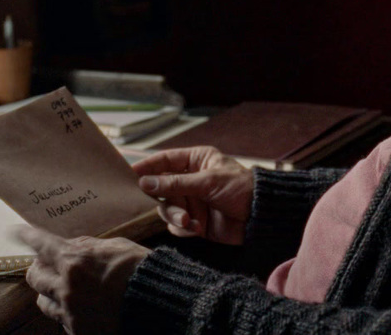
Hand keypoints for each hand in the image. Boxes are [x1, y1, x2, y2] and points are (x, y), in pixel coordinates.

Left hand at [17, 227, 148, 334]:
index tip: (15, 231)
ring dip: (50, 292)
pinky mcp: (77, 331)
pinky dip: (67, 311)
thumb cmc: (142, 271)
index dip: (26, 235)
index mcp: (75, 262)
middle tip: (49, 264)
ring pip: (42, 301)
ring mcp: (70, 312)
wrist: (159, 305)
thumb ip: (88, 246)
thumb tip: (72, 245)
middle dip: (39, 267)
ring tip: (65, 288)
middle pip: (34, 276)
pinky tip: (83, 306)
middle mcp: (66, 288)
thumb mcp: (116, 247)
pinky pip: (61, 319)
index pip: (41, 244)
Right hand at [132, 146, 253, 244]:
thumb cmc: (240, 188)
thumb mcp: (207, 182)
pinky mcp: (195, 222)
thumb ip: (175, 183)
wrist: (260, 217)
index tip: (129, 175)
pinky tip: (198, 228)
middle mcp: (190, 180)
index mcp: (195, 161)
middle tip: (169, 206)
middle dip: (164, 201)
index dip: (146, 167)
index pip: (164, 161)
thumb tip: (144, 183)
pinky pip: (177, 226)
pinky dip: (184, 228)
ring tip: (190, 222)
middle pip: (160, 189)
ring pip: (166, 209)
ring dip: (175, 217)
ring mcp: (192, 202)